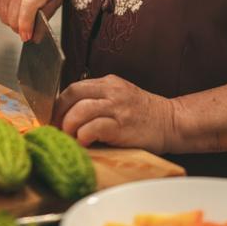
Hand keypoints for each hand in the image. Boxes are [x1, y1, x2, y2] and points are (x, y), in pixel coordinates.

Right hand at [0, 0, 62, 40]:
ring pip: (5, 17)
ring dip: (14, 21)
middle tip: (29, 27)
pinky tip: (15, 8)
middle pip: (14, 17)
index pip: (29, 6)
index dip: (26, 24)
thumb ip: (46, 16)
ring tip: (24, 13)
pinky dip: (6, 14)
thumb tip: (34, 37)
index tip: (26, 36)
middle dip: (21, 28)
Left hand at [54, 74, 177, 153]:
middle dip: (59, 113)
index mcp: (108, 83)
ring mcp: (118, 107)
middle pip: (73, 94)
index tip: (54, 120)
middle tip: (57, 130)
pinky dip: (83, 135)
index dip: (59, 105)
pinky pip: (94, 127)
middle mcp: (112, 91)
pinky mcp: (122, 125)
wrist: (172, 122)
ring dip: (69, 125)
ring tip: (70, 137)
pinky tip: (84, 142)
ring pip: (81, 109)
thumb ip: (99, 100)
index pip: (73, 88)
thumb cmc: (144, 115)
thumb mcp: (121, 98)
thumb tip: (70, 116)